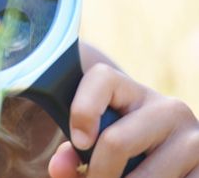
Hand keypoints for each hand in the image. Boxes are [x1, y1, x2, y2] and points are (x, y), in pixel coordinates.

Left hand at [47, 63, 198, 177]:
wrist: (163, 152)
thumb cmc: (118, 150)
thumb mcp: (95, 144)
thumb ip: (71, 154)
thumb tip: (61, 165)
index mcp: (132, 91)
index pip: (101, 80)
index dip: (82, 110)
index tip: (78, 141)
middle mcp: (168, 108)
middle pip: (116, 142)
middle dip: (97, 173)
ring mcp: (193, 137)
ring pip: (144, 177)